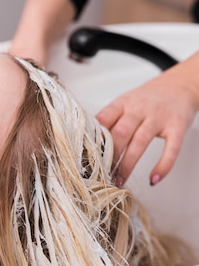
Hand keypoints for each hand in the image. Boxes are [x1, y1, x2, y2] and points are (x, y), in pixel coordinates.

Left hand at [96, 58, 198, 184]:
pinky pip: (171, 149)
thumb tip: (88, 142)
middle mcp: (139, 109)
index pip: (102, 120)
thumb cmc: (147, 99)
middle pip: (119, 133)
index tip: (85, 157)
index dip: (93, 139)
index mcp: (122, 103)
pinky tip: (153, 179)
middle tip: (101, 174)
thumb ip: (109, 119)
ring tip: (119, 180)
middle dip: (109, 156)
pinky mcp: (177, 126)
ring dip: (127, 165)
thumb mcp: (125, 102)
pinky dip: (162, 166)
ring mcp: (159, 118)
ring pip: (140, 142)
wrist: (180, 84)